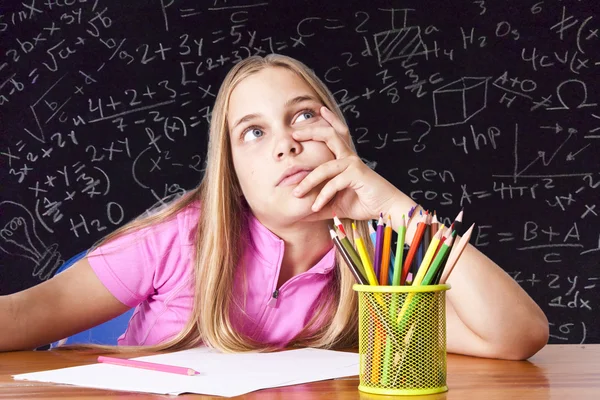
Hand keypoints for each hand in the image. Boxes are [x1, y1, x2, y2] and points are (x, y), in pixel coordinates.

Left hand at [292, 106, 400, 221]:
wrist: (386, 210)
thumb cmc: (363, 204)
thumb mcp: (335, 205)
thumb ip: (319, 205)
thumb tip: (302, 213)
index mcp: (345, 159)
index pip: (334, 135)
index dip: (328, 121)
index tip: (318, 111)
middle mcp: (349, 157)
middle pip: (329, 135)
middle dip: (311, 131)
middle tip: (294, 134)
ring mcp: (354, 164)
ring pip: (325, 167)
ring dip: (308, 181)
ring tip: (296, 194)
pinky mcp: (357, 174)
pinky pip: (334, 183)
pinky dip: (323, 196)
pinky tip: (315, 207)